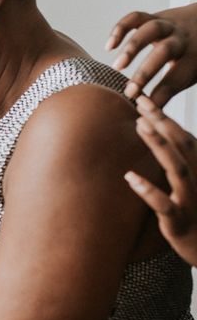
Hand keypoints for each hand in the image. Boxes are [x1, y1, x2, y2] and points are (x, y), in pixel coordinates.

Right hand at [107, 3, 196, 105]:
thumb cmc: (194, 57)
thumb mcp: (192, 74)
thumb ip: (170, 91)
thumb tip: (147, 118)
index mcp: (194, 58)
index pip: (175, 80)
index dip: (159, 97)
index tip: (143, 111)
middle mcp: (181, 40)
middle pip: (164, 52)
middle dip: (145, 72)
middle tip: (129, 92)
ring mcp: (168, 25)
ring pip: (150, 30)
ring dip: (132, 48)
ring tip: (117, 67)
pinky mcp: (154, 16)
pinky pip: (136, 17)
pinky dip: (120, 29)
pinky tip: (109, 46)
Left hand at [124, 95, 196, 265]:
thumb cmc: (195, 217)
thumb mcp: (188, 187)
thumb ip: (175, 164)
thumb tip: (156, 142)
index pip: (181, 137)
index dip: (164, 117)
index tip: (144, 98)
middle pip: (180, 144)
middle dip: (161, 121)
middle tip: (140, 101)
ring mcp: (189, 199)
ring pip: (175, 168)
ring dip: (158, 145)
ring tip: (139, 126)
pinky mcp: (178, 221)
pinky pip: (163, 204)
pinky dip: (148, 190)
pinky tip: (130, 177)